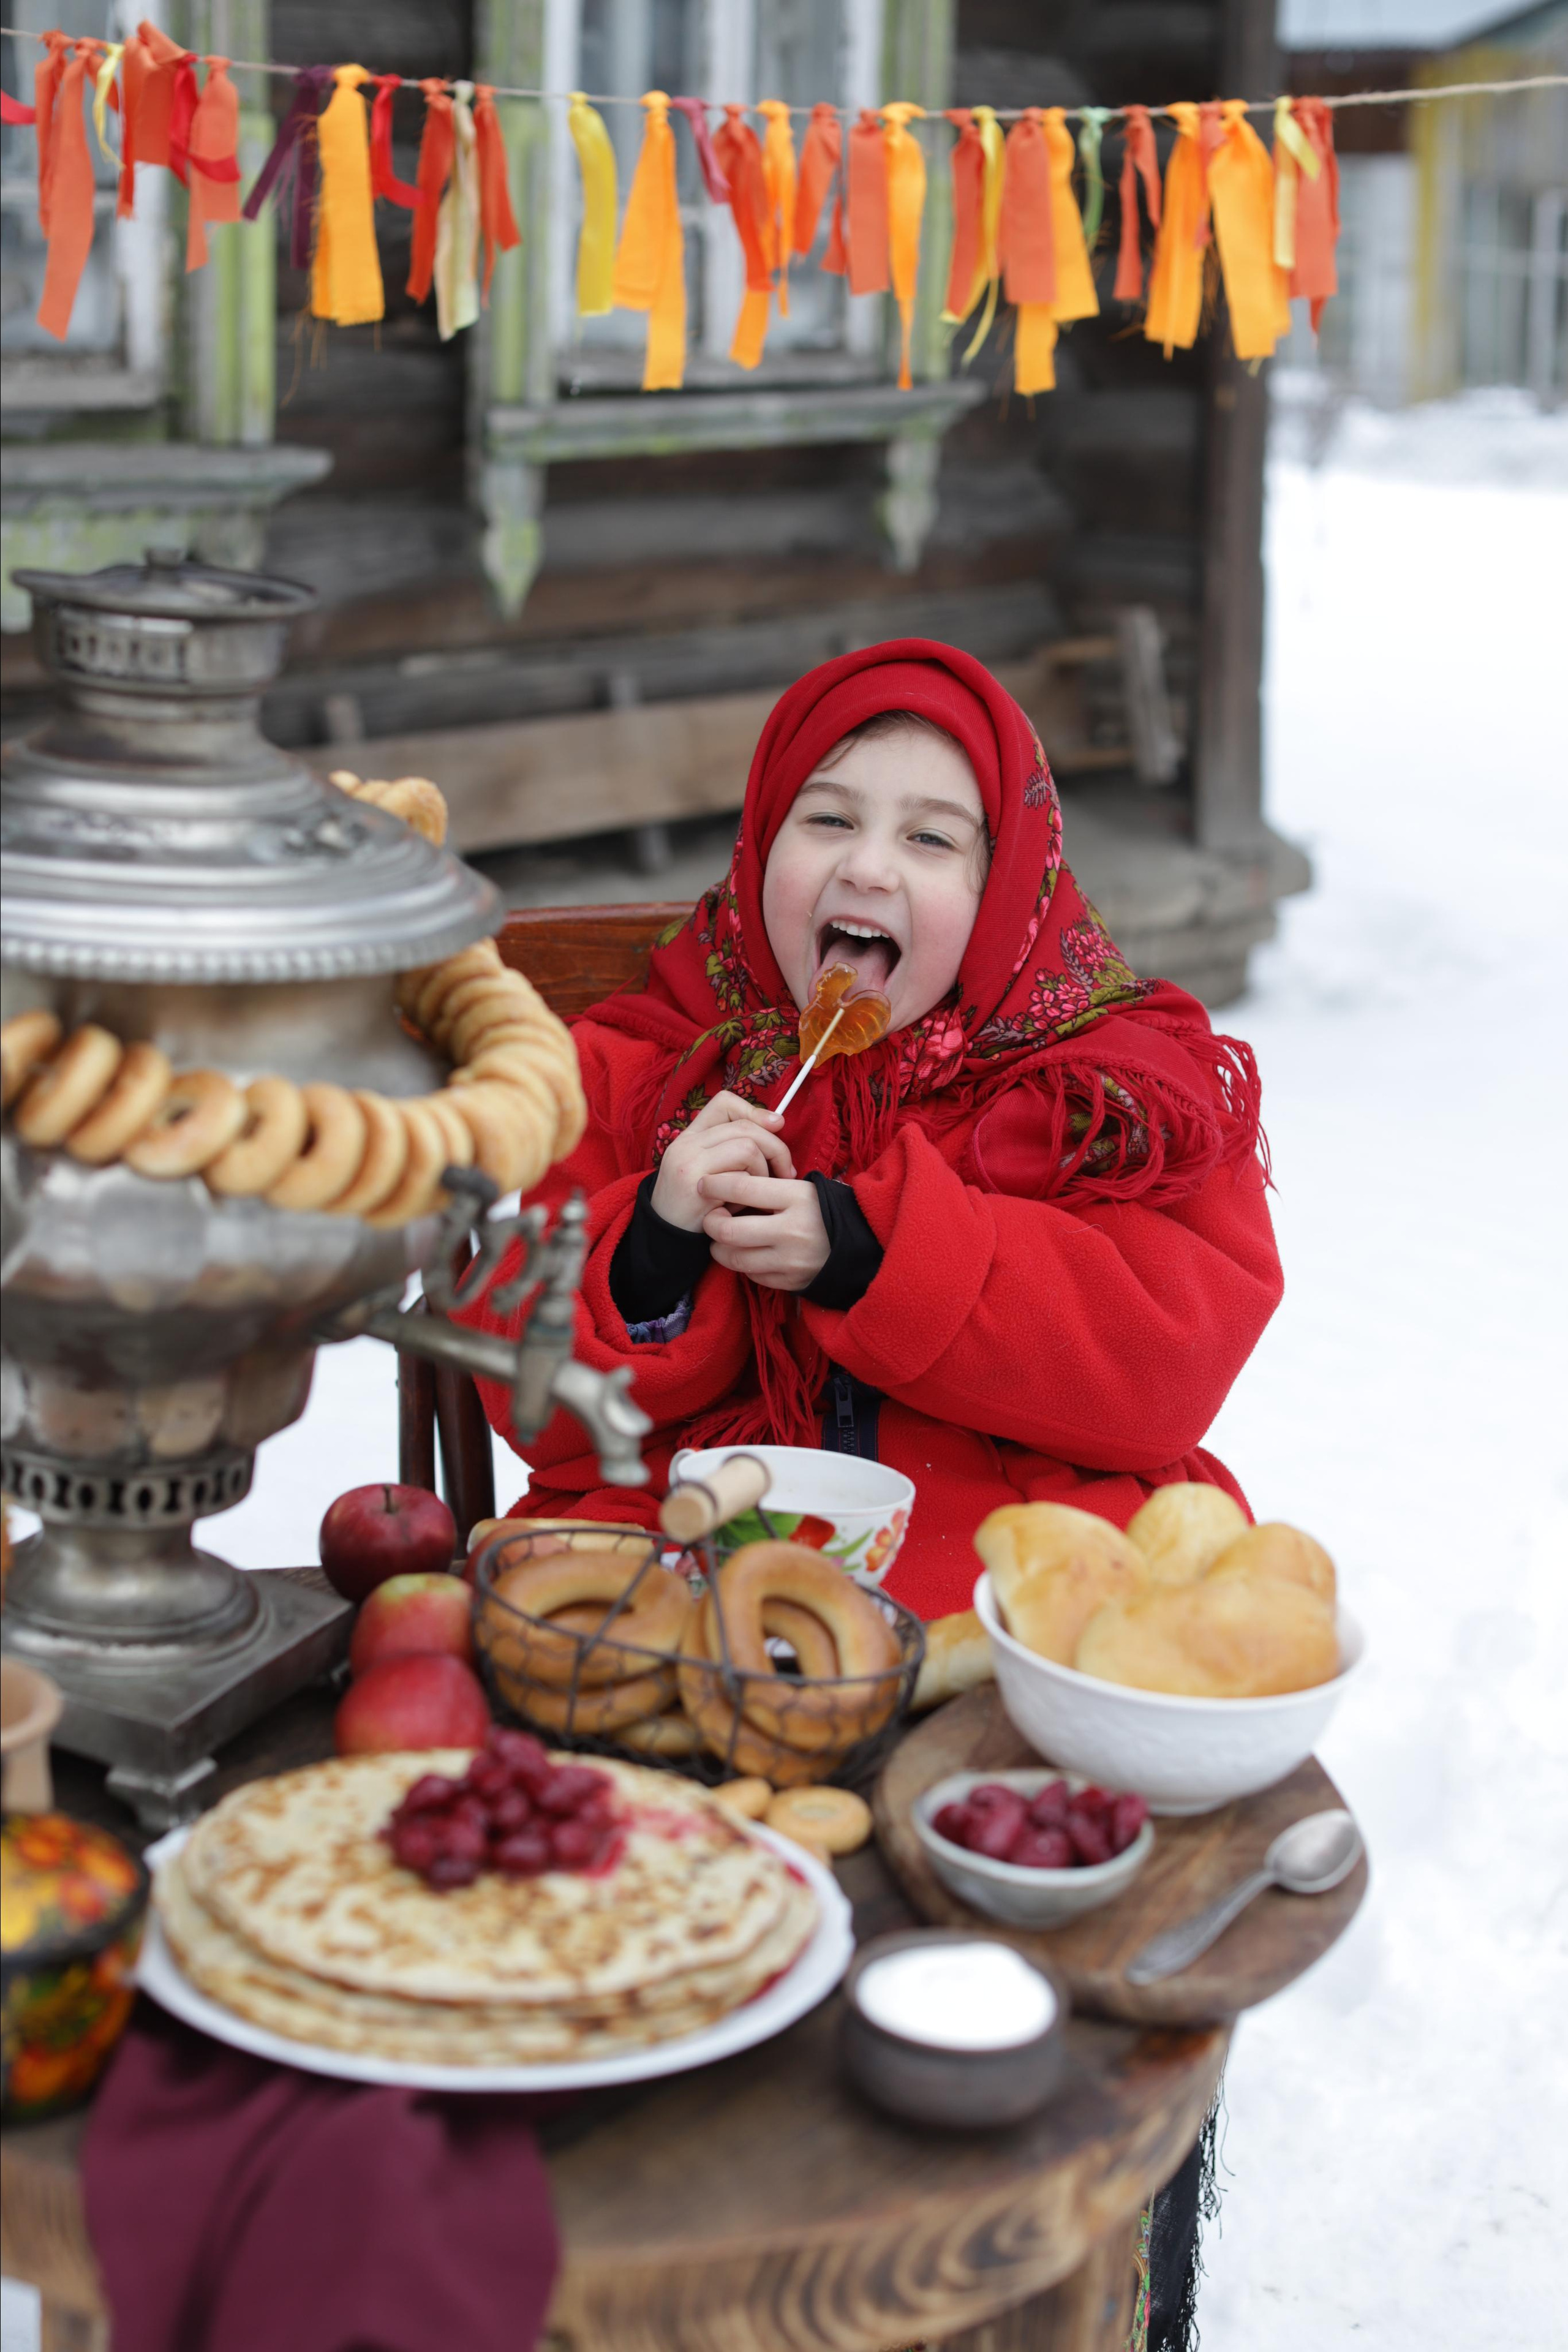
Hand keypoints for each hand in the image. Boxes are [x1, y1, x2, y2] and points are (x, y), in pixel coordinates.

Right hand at [650, 1091, 793, 1232]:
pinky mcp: (697, 1187)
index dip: (754, 1111)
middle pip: (745, 1127)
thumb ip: (733, 1147)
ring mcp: (689, 1163)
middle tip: (785, 1171)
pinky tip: (744, 1207)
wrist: (666, 1239)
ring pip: (747, 1149)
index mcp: (690, 1136)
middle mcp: (686, 1144)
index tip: (776, 1126)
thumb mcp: (712, 1170)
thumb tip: (777, 1123)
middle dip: (775, 1148)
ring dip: (763, 1171)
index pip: (724, 1103)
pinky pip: (741, 1179)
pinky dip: (751, 1193)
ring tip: (759, 1191)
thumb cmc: (698, 1205)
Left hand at [702, 1170, 830, 1293]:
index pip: (743, 1188)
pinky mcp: (790, 1282)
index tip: (704, 1184)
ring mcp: (790, 1261)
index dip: (716, 1185)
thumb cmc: (823, 1210)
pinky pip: (751, 1275)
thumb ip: (768, 1187)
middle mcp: (792, 1230)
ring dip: (720, 1248)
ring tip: (721, 1239)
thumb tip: (726, 1185)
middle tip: (711, 1218)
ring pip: (735, 1259)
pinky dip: (743, 1264)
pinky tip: (745, 1253)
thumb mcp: (803, 1188)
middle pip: (730, 1231)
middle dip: (711, 1224)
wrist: (858, 1245)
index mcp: (797, 1198)